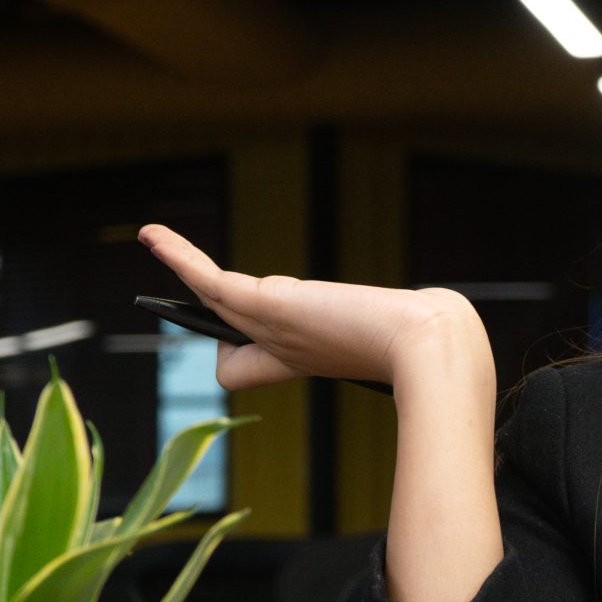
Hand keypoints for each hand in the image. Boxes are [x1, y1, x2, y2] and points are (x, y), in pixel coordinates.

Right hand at [136, 224, 484, 391]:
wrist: (426, 347)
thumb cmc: (427, 342)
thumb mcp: (413, 335)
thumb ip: (417, 326)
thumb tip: (450, 318)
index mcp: (309, 357)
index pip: (251, 365)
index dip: (246, 354)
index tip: (263, 339)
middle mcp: (283, 348)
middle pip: (228, 345)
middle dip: (211, 316)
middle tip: (182, 269)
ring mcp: (270, 329)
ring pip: (212, 306)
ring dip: (181, 266)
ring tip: (153, 237)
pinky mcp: (266, 305)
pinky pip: (208, 281)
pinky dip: (179, 257)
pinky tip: (151, 235)